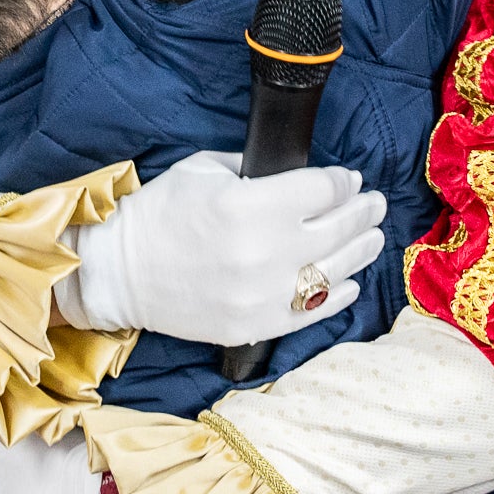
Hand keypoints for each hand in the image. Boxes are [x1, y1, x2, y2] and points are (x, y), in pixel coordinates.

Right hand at [66, 152, 388, 345]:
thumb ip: (255, 169)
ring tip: (373, 237)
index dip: (343, 182)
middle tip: (374, 203)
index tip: (350, 179)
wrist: (118, 273)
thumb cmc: (157, 214)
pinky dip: (340, 294)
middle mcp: (264, 251)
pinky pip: (314, 311)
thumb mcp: (203, 170)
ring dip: (362, 250)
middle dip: (363, 211)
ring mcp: (263, 294)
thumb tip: (298, 176)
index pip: (321, 189)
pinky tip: (352, 281)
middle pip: (339, 227)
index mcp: (249, 205)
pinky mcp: (256, 324)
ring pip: (336, 269)